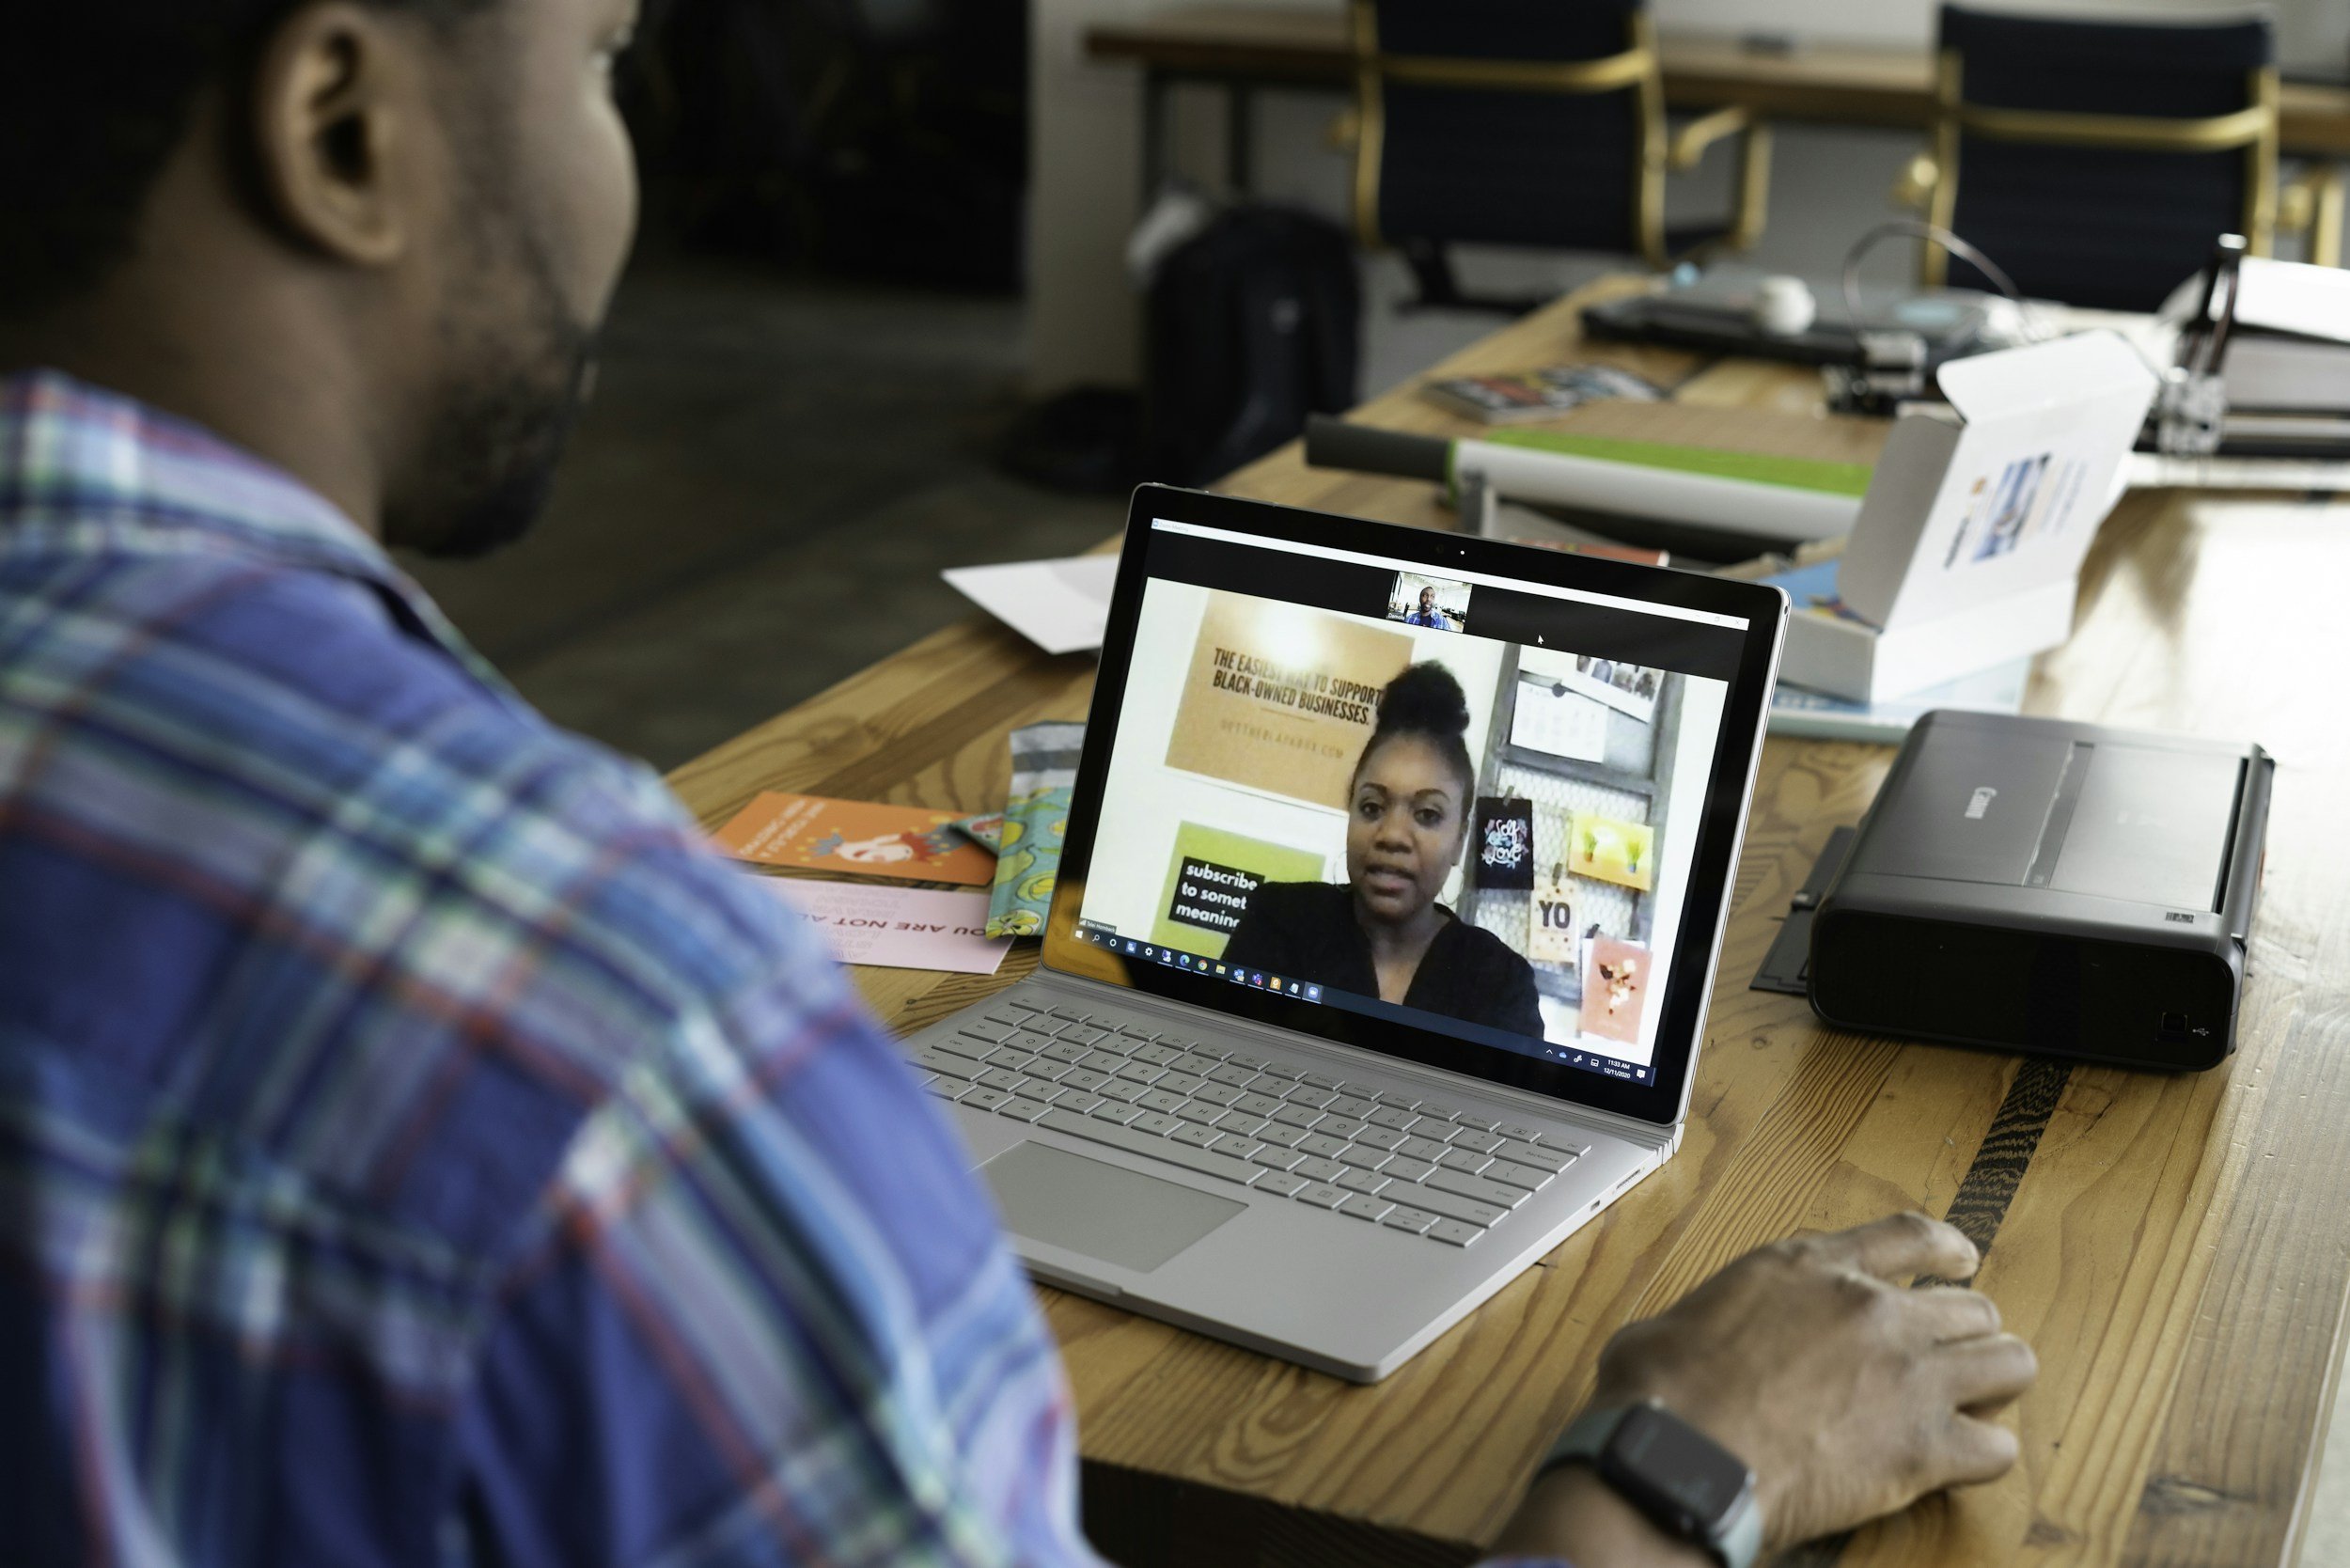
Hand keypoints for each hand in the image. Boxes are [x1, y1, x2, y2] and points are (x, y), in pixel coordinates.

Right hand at [1494, 1213, 2035, 1561]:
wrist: (1681, 1454)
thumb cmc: (1664, 1391)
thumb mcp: (1684, 1317)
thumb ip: (1722, 1316)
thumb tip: (1699, 1342)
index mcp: (1809, 1267)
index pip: (1907, 1236)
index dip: (1947, 1248)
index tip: (1963, 1261)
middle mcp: (1872, 1310)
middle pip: (1971, 1306)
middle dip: (1966, 1332)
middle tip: (1953, 1357)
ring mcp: (1907, 1376)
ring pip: (2008, 1363)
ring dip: (1994, 1382)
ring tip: (1978, 1403)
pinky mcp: (1924, 1448)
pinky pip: (1997, 1448)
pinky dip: (1985, 1455)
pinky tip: (1964, 1462)